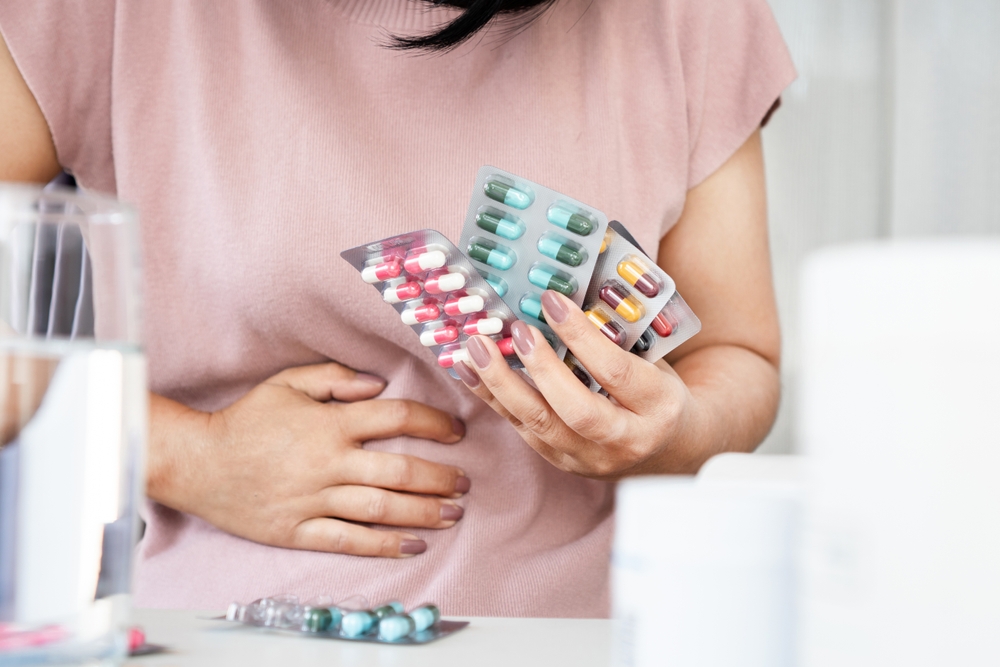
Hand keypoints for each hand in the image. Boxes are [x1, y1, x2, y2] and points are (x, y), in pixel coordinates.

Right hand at [148, 362, 469, 557]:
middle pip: (398, 471)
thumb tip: (379, 384)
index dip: (432, 424)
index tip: (455, 432)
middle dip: (439, 478)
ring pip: (380, 509)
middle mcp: (327, 463)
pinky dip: (383, 544)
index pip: (395, 418)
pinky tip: (412, 543)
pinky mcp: (298, 531)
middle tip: (464, 482)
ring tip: (453, 513)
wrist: (196, 462)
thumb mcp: (286, 383)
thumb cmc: (244, 419)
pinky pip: (348, 541)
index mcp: (328, 423)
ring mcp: (313, 500)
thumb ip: (334, 379)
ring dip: (423, 512)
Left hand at [454, 290, 699, 478]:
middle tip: (516, 330)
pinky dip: (492, 398)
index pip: (615, 371)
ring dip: (501, 385)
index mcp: (658, 407)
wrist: (672, 447)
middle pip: (576, 410)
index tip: (552, 300)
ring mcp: (591, 458)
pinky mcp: (562, 462)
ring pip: (539, 426)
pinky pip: (521, 429)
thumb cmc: (659, 390)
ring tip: (476, 348)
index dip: (581, 335)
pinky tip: (468, 370)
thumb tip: (559, 291)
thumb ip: (616, 335)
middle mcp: (626, 440)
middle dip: (541, 368)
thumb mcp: (655, 359)